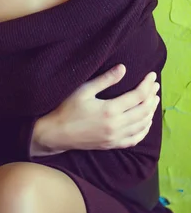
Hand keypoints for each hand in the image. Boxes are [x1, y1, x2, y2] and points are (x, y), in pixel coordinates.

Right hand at [31, 65, 159, 155]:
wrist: (56, 133)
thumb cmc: (67, 109)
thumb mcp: (84, 90)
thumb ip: (105, 80)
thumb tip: (123, 68)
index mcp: (110, 110)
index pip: (138, 95)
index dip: (147, 84)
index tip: (151, 75)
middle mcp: (116, 125)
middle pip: (143, 110)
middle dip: (152, 96)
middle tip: (155, 85)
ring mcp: (115, 137)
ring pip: (142, 125)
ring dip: (151, 112)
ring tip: (153, 100)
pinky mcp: (112, 145)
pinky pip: (135, 139)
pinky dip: (144, 130)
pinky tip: (145, 122)